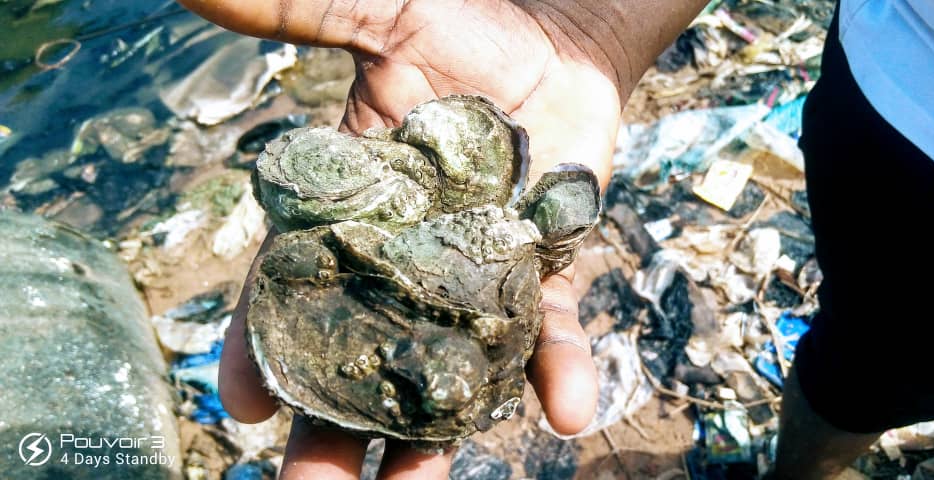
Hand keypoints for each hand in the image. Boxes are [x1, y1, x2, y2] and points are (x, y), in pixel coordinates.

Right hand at [179, 0, 705, 477]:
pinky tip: (563, 411)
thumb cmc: (462, 24)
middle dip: (336, 425)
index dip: (264, 346)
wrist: (557, 32)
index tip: (244, 402)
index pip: (292, 289)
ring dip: (434, 431)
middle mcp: (405, 257)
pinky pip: (549, 326)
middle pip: (360, 357)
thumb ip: (297, 15)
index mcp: (348, 210)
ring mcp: (475, 270)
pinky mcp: (542, 266)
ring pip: (448, 366)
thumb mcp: (377, 17)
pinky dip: (556, 367)